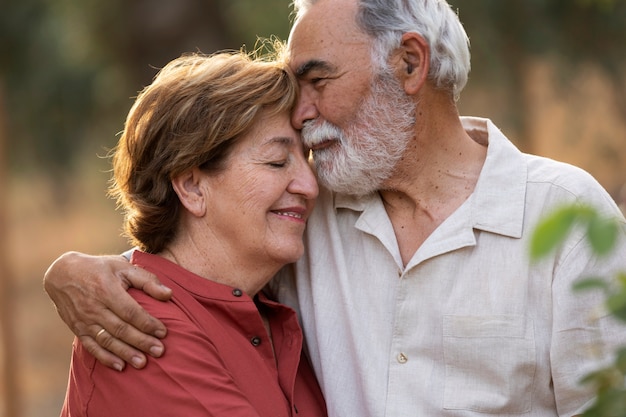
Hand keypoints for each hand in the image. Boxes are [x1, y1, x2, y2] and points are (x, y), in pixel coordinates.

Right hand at [43, 251, 171, 370]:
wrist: (63, 274)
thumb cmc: (100, 269)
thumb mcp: (123, 267)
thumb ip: (147, 280)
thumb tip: (169, 294)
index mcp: (107, 290)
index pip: (130, 311)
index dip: (147, 323)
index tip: (163, 332)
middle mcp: (94, 307)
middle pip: (120, 329)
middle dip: (141, 342)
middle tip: (159, 351)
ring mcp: (84, 320)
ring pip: (107, 340)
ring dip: (125, 353)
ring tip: (142, 363)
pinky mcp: (78, 328)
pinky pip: (91, 346)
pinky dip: (105, 358)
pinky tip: (120, 366)